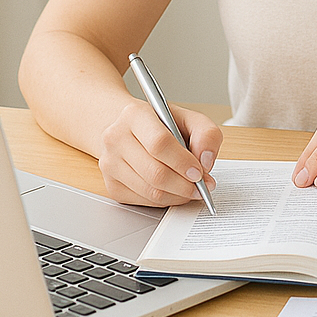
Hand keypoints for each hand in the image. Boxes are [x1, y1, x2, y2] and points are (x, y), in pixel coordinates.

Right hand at [98, 100, 222, 206]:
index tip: (199, 172)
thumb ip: (206, 134)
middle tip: (202, 186)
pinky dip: (166, 200)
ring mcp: (110, 164)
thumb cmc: (160, 124)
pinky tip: (175, 190)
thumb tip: (206, 161)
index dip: (182, 162)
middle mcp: (116, 138)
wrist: (128, 130)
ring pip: (150, 191)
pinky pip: (144, 201)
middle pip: (155, 172)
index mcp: (135, 115)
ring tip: (192, 189)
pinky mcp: (111, 186)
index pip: (159, 143)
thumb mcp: (188, 118)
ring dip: (178, 195)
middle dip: (184, 185)